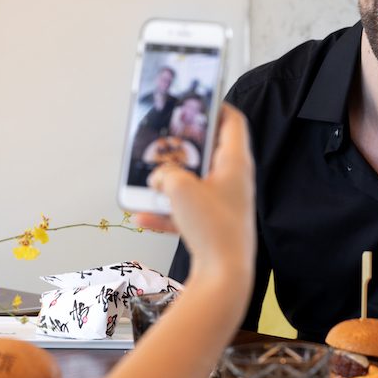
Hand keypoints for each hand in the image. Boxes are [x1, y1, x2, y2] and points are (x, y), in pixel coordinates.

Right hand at [136, 105, 255, 279]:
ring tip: (147, 181)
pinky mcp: (214, 226)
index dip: (216, 106)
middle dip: (182, 149)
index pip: (233, 122)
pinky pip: (186, 212)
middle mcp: (234, 181)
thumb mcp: (180, 189)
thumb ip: (165, 174)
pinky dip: (166, 212)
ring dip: (169, 182)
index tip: (196, 101)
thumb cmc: (212, 227)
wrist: (224, 276)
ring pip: (194, 183)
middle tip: (164, 142)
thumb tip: (159, 179)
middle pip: (209, 152)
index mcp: (235, 162)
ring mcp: (225, 204)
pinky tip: (142, 217)